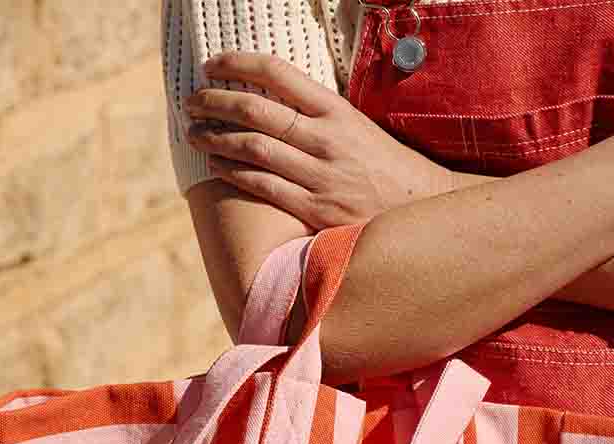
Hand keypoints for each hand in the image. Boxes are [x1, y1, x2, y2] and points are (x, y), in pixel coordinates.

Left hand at [182, 51, 453, 226]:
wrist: (421, 210)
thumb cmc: (384, 168)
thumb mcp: (356, 127)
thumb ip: (317, 114)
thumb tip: (270, 100)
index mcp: (336, 110)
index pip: (277, 73)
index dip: (237, 63)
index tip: (212, 65)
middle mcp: (327, 139)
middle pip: (255, 110)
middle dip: (214, 102)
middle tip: (192, 101)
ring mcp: (321, 176)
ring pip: (253, 149)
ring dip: (216, 139)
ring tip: (196, 133)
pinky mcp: (317, 210)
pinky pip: (264, 187)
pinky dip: (235, 174)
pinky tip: (218, 166)